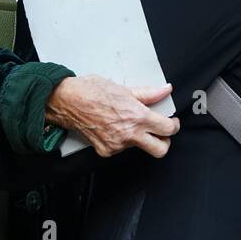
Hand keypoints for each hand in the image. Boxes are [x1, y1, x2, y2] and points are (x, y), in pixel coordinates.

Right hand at [44, 75, 178, 158]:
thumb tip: (164, 91)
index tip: (171, 122)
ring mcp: (117, 145)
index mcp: (137, 117)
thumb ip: (148, 94)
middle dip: (164, 142)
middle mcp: (129, 134)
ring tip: (126, 123)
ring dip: (138, 138)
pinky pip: (121, 149)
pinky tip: (113, 128)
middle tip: (160, 132)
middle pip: (160, 150)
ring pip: (138, 148)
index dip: (173, 125)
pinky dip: (121, 141)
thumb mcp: (123, 89)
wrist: (67, 101)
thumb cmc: (91, 91)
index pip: (168, 129)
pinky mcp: (106, 151)